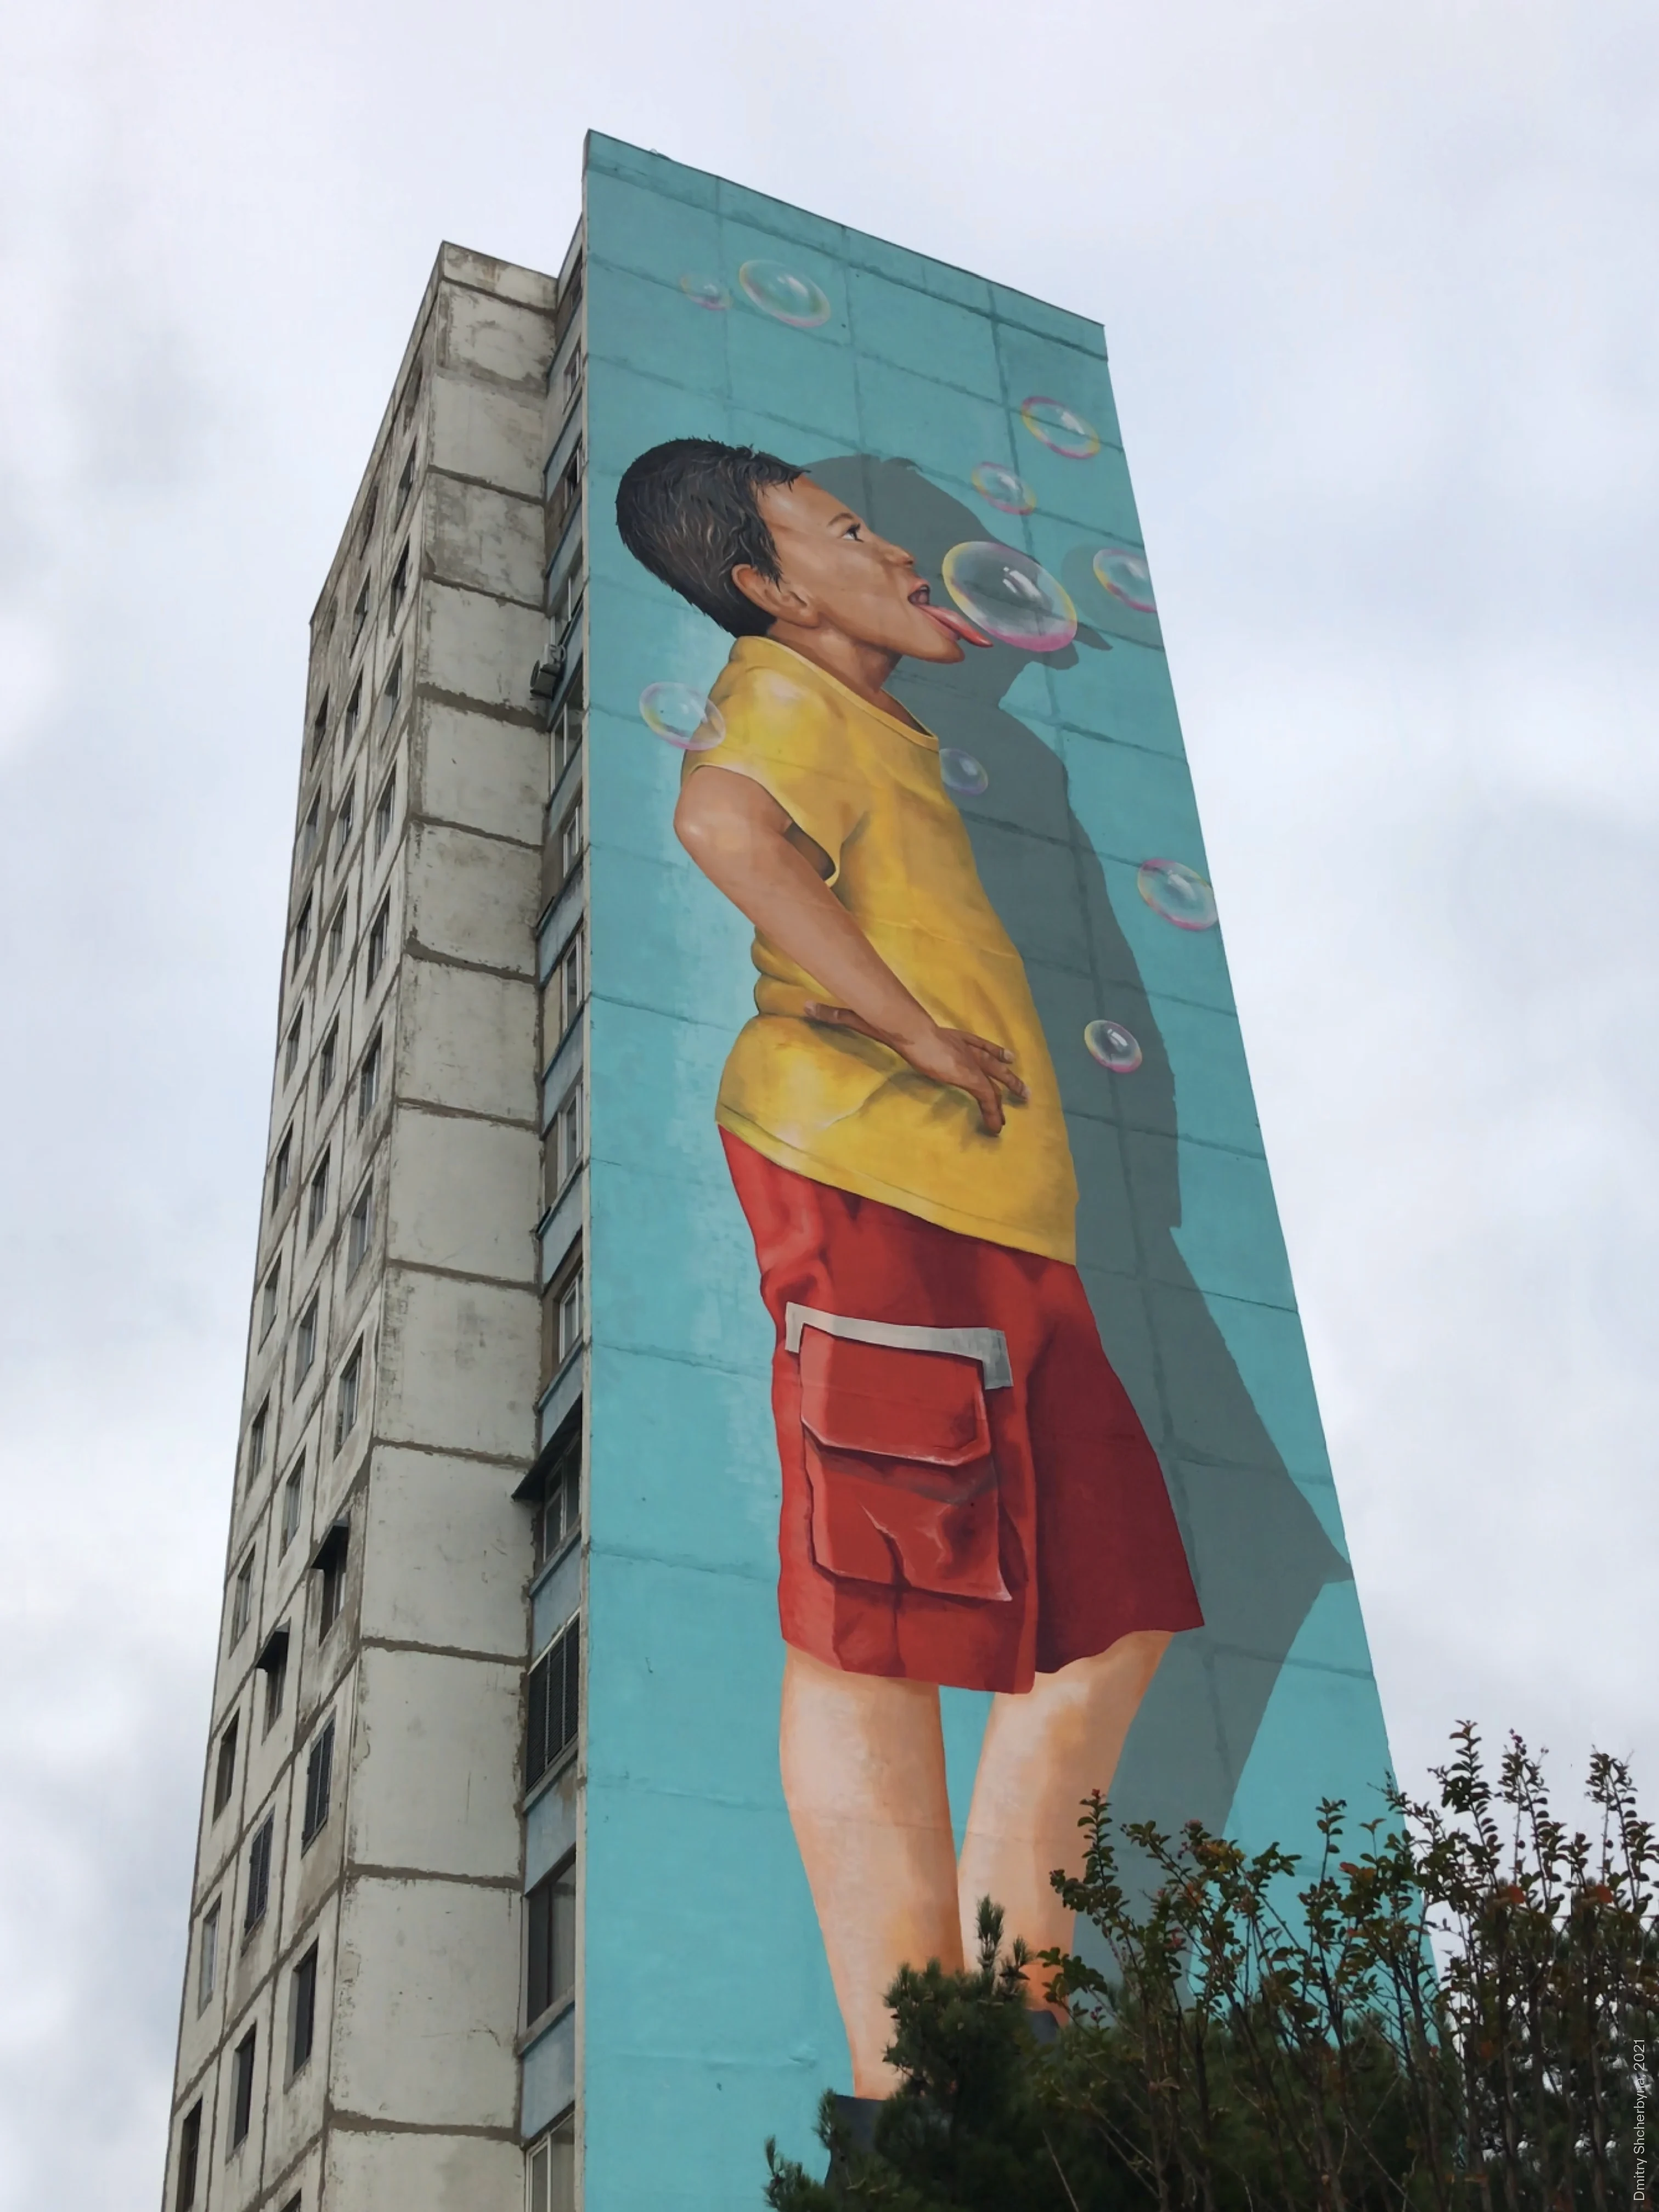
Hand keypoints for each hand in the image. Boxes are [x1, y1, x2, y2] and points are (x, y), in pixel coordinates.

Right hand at [802, 1002, 1027, 1134]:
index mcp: (947, 1035)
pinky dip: (994, 1113)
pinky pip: (987, 1099)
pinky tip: (998, 1127)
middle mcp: (963, 1047)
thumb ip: (840, 1014)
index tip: (1005, 1053)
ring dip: (1011, 1091)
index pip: (972, 1040)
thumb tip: (808, 1006)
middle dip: (1008, 1070)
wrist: (908, 1027)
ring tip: (1025, 1103)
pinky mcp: (969, 1076)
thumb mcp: (867, 1019)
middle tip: (1022, 1084)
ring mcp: (968, 1062)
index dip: (989, 1046)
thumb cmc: (892, 1022)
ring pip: (997, 1079)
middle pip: (992, 1058)